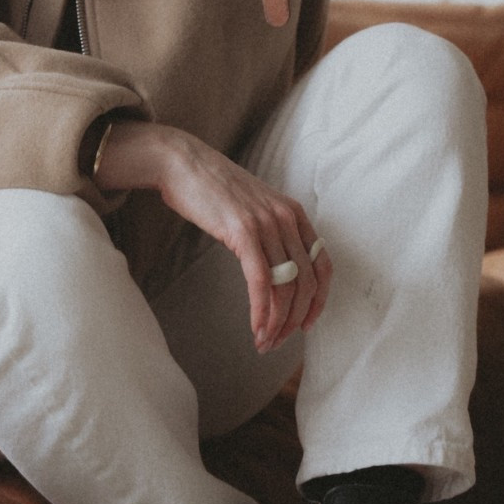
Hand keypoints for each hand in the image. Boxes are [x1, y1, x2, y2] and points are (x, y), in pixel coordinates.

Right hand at [95, 121, 332, 353]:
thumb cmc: (211, 188)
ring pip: (286, 287)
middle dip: (295, 320)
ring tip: (263, 341)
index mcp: (294, 213)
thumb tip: (273, 271)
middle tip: (277, 341)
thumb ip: (269, 233)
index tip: (306, 323)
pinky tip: (255, 328)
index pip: (322, 265)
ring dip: (277, 323)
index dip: (319, 300)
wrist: (182, 162)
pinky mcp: (243, 231)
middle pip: (307, 283)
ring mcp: (267, 223)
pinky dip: (261, 311)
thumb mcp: (252, 208)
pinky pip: (261, 282)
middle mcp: (287, 218)